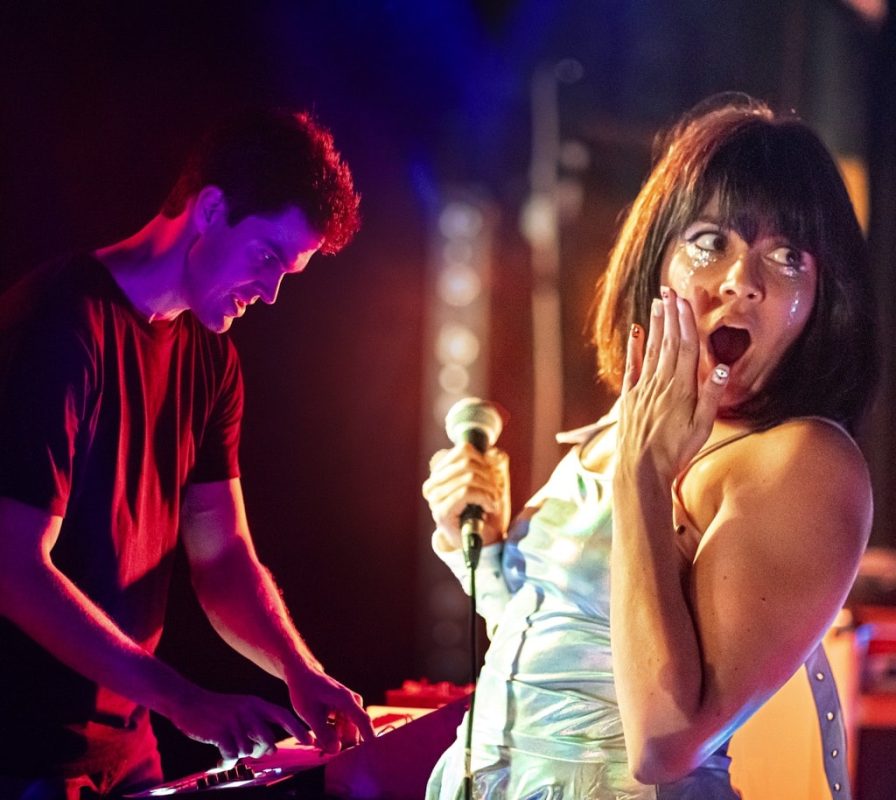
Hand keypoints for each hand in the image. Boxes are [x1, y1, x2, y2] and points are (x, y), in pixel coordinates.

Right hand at [167, 685, 312, 760]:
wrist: (188, 702)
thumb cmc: (217, 709)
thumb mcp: (241, 710)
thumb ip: (256, 726)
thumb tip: (270, 750)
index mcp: (256, 704)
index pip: (284, 716)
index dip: (298, 729)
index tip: (310, 741)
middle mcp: (248, 711)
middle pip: (268, 740)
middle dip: (262, 751)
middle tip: (251, 751)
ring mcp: (234, 721)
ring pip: (248, 750)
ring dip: (239, 753)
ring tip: (229, 746)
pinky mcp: (220, 732)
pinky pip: (232, 755)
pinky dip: (226, 759)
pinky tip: (220, 753)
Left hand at [284, 661, 373, 753]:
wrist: (301, 674)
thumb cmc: (305, 691)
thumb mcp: (310, 714)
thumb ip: (323, 734)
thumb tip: (337, 750)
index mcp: (347, 700)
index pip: (363, 722)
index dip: (370, 738)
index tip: (374, 754)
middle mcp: (352, 703)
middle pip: (354, 731)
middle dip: (341, 744)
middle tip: (323, 751)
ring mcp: (349, 706)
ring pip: (348, 731)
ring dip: (336, 740)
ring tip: (318, 742)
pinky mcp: (345, 710)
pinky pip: (343, 727)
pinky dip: (333, 734)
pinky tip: (320, 737)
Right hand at [422, 444, 509, 549]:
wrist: (482, 542)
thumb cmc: (486, 510)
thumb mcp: (492, 482)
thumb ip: (493, 465)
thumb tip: (495, 453)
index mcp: (440, 472)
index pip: (463, 450)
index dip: (484, 460)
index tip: (491, 476)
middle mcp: (432, 484)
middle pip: (467, 462)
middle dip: (488, 476)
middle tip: (495, 492)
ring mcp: (434, 499)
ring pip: (468, 477)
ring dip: (489, 489)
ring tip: (494, 501)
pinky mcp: (441, 512)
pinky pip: (466, 492)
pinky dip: (484, 498)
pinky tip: (490, 507)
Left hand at [618, 287, 728, 482]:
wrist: (641, 470)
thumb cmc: (676, 451)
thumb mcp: (702, 427)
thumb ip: (712, 395)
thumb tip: (723, 366)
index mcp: (682, 388)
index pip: (686, 346)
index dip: (686, 321)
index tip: (685, 299)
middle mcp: (661, 383)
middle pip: (668, 342)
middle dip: (670, 315)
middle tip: (670, 290)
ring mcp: (643, 389)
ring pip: (651, 350)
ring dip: (655, 325)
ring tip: (657, 303)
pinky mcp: (630, 398)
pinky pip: (633, 367)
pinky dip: (634, 348)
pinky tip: (636, 332)